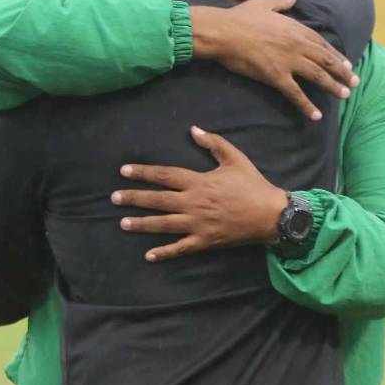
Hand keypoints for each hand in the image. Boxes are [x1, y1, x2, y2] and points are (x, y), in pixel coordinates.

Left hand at [111, 126, 287, 261]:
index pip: (164, 175)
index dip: (143, 173)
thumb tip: (193, 129)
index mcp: (199, 181)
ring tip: (122, 223)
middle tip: (113, 198)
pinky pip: (181, 248)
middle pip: (158, 200)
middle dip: (134, 198)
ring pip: (164, 224)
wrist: (271, 214)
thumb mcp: (235, 158)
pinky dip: (165, 252)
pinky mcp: (205, 241)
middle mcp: (194, 203)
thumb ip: (213, 143)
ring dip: (142, 224)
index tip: (124, 171)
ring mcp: (198, 224)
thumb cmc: (253, 184)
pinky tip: (149, 255)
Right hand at [190, 0, 358, 121]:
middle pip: (325, 60)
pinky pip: (295, 93)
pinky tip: (316, 115)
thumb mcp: (263, 5)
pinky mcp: (276, 76)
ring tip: (344, 96)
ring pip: (317, 76)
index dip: (336, 55)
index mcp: (295, 28)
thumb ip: (281, 3)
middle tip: (354, 83)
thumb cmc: (240, 17)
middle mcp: (297, 44)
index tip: (346, 64)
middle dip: (342, 73)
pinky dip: (307, 105)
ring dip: (332, 87)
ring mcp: (288, 61)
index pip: (322, 44)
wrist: (224, 32)